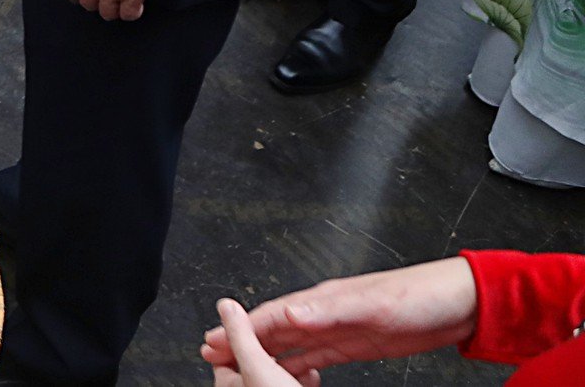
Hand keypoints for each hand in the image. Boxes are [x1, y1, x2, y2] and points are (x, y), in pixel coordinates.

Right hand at [198, 259, 476, 378]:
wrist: (458, 304)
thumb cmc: (419, 295)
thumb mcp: (372, 303)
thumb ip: (328, 309)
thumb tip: (289, 314)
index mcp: (323, 301)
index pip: (272, 316)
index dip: (240, 329)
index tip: (214, 338)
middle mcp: (325, 314)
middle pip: (274, 330)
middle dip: (243, 342)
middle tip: (212, 354)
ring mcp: (339, 329)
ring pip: (291, 345)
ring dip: (265, 355)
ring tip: (239, 367)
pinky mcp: (356, 345)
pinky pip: (318, 358)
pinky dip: (297, 366)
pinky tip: (287, 374)